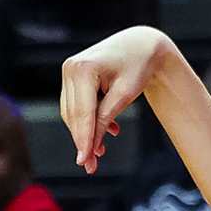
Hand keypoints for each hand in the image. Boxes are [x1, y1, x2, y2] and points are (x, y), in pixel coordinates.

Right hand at [61, 26, 167, 172]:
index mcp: (84, 69)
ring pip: (72, 113)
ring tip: (103, 148)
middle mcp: (71, 68)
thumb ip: (105, 119)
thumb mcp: (125, 95)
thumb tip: (92, 147)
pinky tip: (107, 130)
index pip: (82, 113)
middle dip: (83, 140)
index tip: (84, 161)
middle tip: (91, 166)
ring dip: (86, 132)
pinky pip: (76, 105)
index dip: (83, 140)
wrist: (142, 44)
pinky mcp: (71, 76)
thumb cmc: (139, 65)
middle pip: (74, 115)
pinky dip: (88, 120)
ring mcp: (68, 71)